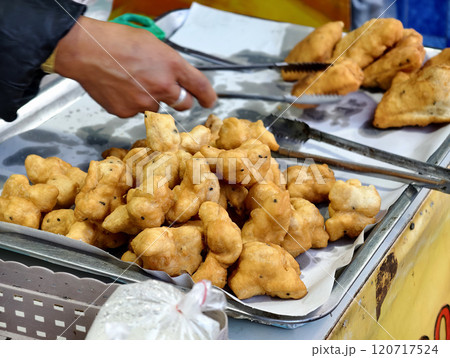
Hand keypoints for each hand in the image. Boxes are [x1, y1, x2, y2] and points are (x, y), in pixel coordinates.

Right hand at [54, 16, 216, 116]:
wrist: (85, 51)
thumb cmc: (115, 41)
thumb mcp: (152, 43)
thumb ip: (168, 62)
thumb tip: (173, 74)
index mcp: (171, 65)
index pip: (200, 86)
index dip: (208, 96)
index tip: (209, 101)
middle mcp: (162, 86)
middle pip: (183, 103)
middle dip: (180, 99)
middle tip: (166, 89)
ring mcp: (145, 102)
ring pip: (157, 107)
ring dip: (151, 98)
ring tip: (132, 80)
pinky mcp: (128, 112)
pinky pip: (135, 110)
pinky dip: (131, 102)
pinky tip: (120, 87)